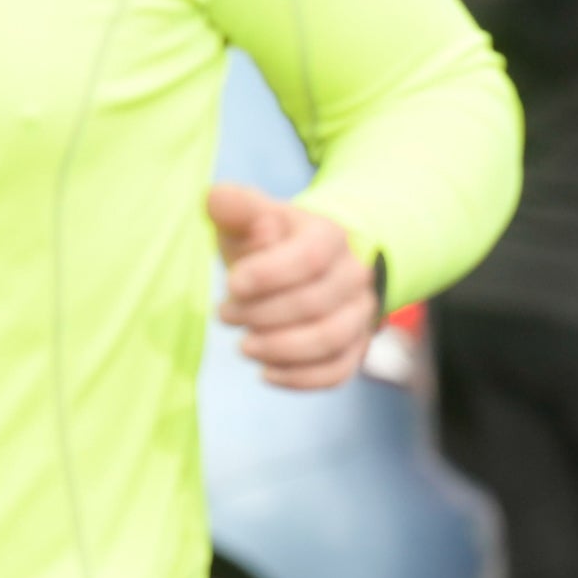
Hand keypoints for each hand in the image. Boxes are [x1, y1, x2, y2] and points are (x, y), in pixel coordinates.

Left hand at [208, 184, 375, 389]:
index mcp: (330, 236)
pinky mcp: (355, 346)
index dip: (269, 274)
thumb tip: (218, 200)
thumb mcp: (248, 217)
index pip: (310, 258)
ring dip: (280, 348)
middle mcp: (355, 274)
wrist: (301, 265)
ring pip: (332, 340)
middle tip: (224, 313)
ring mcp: (359, 312)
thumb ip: (233, 205)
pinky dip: (299, 377)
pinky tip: (265, 372)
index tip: (231, 284)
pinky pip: (338, 371)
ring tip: (244, 345)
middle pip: (316, 303)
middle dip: (262, 314)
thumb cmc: (266, 241)